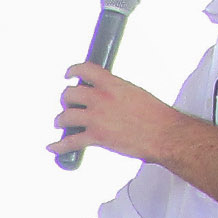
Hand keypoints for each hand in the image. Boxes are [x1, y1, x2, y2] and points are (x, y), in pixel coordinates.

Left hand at [51, 62, 186, 162]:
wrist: (164, 134)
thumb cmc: (156, 116)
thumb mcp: (135, 93)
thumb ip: (117, 92)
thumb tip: (109, 96)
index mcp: (113, 84)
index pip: (85, 70)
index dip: (73, 70)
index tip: (68, 74)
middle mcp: (101, 98)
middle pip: (70, 94)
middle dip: (66, 99)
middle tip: (68, 104)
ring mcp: (96, 118)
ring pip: (65, 117)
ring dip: (60, 120)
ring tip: (60, 123)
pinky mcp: (96, 137)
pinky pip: (70, 142)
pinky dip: (59, 146)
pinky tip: (53, 147)